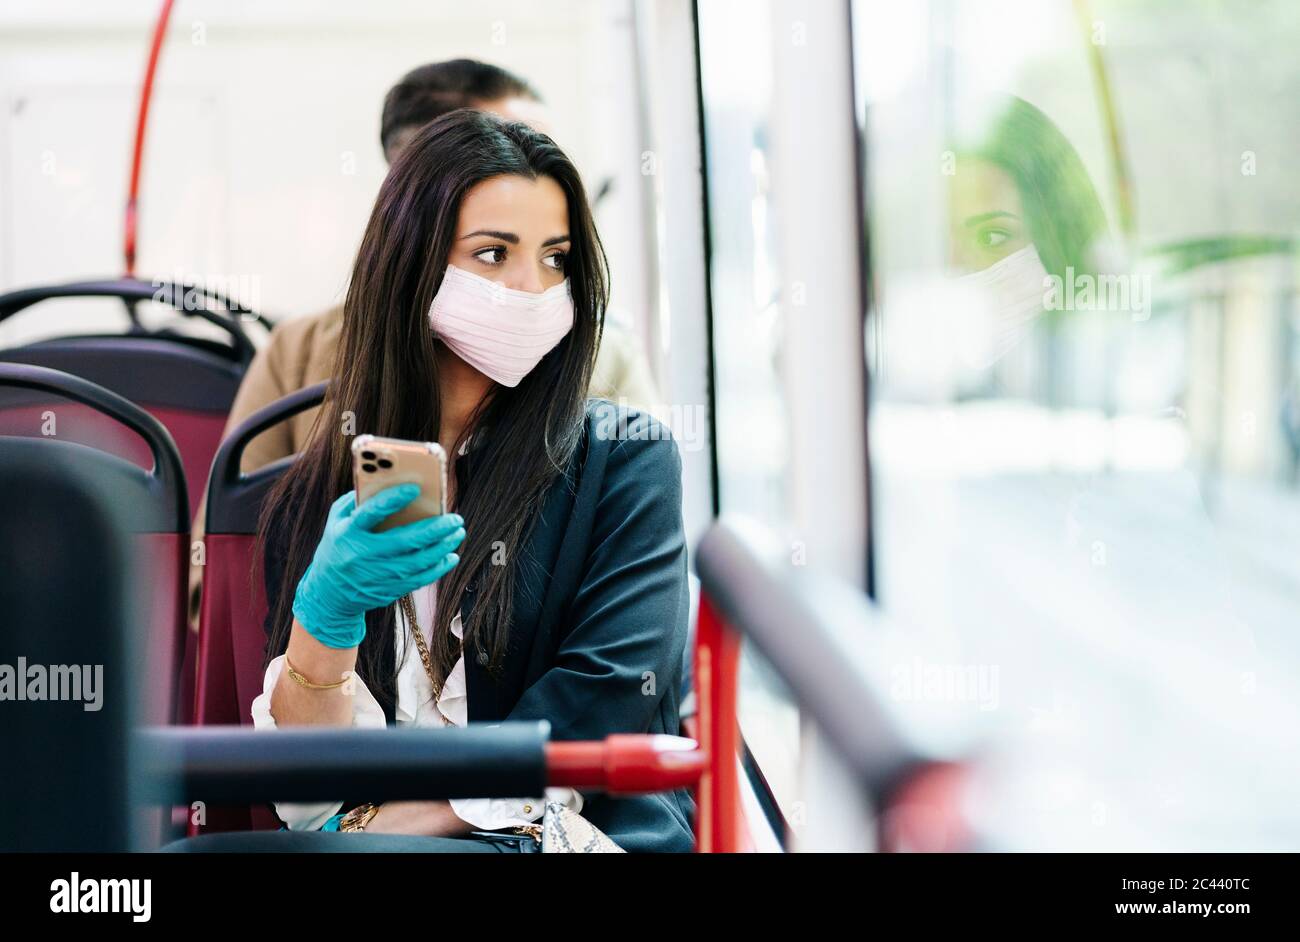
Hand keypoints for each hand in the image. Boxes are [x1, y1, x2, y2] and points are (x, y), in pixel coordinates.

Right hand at [291, 484, 464, 648]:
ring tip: (457, 532)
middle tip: (455, 518)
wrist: (329, 594)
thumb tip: (390, 482)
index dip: (392, 499)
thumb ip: (358, 501)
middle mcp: (363, 554)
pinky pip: (419, 579)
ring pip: (417, 562)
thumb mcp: (337, 521)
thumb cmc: (338, 545)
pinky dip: (438, 568)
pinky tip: (450, 556)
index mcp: (348, 532)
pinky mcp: (388, 590)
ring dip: (442, 547)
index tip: (415, 488)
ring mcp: (377, 575)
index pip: (371, 512)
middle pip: (405, 540)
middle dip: (435, 529)